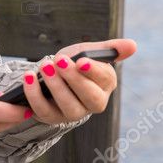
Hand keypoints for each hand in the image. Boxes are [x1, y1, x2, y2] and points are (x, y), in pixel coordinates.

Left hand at [14, 37, 137, 125]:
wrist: (51, 75)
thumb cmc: (74, 63)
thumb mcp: (88, 52)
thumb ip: (108, 48)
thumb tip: (133, 45)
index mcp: (106, 84)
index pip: (105, 79)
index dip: (93, 70)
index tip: (81, 60)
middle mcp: (94, 103)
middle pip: (89, 97)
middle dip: (74, 79)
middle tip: (58, 61)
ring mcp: (73, 113)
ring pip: (69, 106)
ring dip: (55, 86)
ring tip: (44, 67)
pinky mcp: (52, 118)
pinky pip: (44, 111)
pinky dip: (35, 94)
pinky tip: (28, 78)